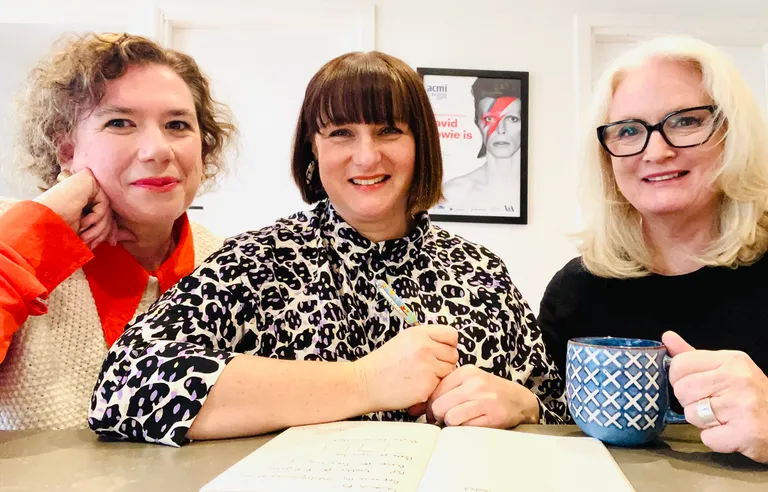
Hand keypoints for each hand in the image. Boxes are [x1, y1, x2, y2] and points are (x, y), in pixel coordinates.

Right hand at [33, 169, 134, 249]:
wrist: (38, 225)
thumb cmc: (57, 230)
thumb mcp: (88, 232)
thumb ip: (108, 230)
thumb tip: (134, 236)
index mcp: (84, 202)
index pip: (107, 215)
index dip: (111, 230)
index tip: (112, 243)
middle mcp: (86, 191)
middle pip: (109, 213)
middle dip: (103, 231)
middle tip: (90, 242)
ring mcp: (87, 184)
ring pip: (108, 210)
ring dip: (98, 228)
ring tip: (83, 237)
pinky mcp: (88, 180)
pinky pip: (103, 204)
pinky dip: (96, 217)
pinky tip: (82, 222)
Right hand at [355, 324, 457, 411]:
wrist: (364, 383)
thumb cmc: (382, 364)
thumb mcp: (403, 341)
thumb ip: (426, 340)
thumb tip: (448, 346)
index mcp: (418, 333)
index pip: (451, 334)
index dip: (448, 345)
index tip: (440, 352)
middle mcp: (424, 346)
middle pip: (453, 354)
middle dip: (444, 362)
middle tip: (427, 369)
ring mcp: (427, 365)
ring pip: (450, 370)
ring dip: (440, 376)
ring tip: (421, 377)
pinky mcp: (427, 383)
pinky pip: (441, 385)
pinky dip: (432, 388)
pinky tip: (417, 387)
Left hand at [425, 364, 539, 427]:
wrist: (519, 400)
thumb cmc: (490, 391)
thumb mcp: (470, 381)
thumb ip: (448, 388)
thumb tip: (418, 406)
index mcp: (466, 372)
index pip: (435, 390)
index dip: (429, 405)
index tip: (431, 412)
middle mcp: (475, 384)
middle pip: (439, 406)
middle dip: (436, 416)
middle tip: (440, 420)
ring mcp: (484, 400)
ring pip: (450, 418)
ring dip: (450, 424)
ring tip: (457, 421)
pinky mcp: (492, 416)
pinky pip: (465, 427)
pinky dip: (463, 429)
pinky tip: (470, 424)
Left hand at [664, 331, 767, 462]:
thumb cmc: (751, 395)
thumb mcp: (726, 368)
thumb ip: (694, 356)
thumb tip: (667, 337)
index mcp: (731, 360)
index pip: (680, 365)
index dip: (679, 379)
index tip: (694, 386)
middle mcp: (737, 379)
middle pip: (682, 391)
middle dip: (691, 402)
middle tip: (712, 405)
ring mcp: (743, 405)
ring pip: (691, 415)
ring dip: (702, 422)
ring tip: (723, 418)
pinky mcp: (746, 432)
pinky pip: (707, 438)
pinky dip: (716, 440)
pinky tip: (730, 432)